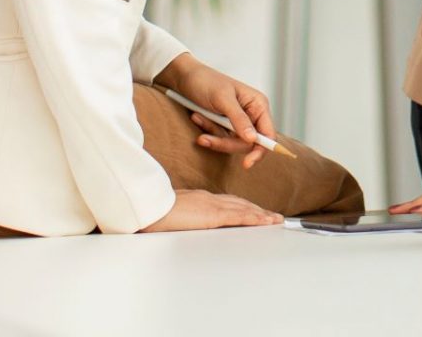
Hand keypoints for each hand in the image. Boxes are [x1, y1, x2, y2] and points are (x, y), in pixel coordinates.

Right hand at [140, 189, 280, 231]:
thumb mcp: (170, 214)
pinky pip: (240, 216)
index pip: (226, 202)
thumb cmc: (152, 213)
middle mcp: (208, 199)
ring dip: (261, 214)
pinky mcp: (213, 215)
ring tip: (275, 219)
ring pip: (243, 208)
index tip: (252, 210)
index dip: (241, 206)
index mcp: (198, 199)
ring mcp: (211, 205)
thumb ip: (181, 215)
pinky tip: (266, 222)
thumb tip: (182, 221)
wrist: (147, 210)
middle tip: (271, 215)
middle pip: (239, 203)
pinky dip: (255, 218)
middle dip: (256, 209)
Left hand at [166, 61, 278, 170]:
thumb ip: (239, 120)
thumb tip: (252, 140)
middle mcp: (251, 114)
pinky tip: (196, 117)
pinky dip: (207, 130)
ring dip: (213, 134)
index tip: (247, 164)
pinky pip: (219, 138)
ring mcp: (237, 122)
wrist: (184, 77)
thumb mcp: (222, 99)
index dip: (260, 150)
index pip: (268, 134)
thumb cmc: (206, 81)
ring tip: (196, 118)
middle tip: (205, 139)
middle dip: (225, 142)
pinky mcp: (224, 126)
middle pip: (247, 143)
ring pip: (231, 143)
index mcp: (258, 105)